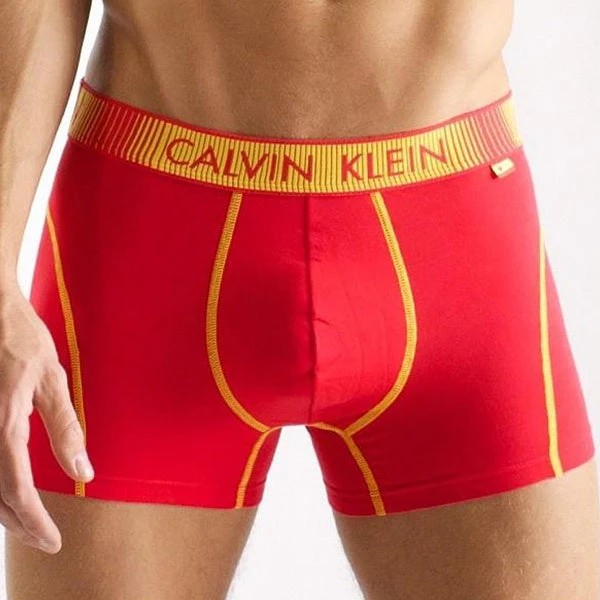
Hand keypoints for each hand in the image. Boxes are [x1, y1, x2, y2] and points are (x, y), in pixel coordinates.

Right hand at [0, 285, 93, 553]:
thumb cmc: (21, 340)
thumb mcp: (52, 380)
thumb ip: (65, 427)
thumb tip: (84, 471)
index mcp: (3, 424)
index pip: (17, 489)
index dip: (34, 521)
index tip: (53, 540)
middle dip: (19, 523)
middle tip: (44, 538)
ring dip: (3, 510)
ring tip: (28, 522)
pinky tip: (7, 491)